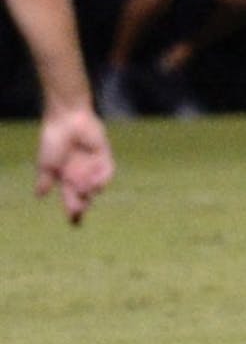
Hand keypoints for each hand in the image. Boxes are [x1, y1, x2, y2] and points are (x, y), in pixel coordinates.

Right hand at [35, 107, 114, 224]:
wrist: (66, 120)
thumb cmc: (53, 141)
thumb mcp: (47, 164)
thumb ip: (45, 180)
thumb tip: (40, 195)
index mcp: (66, 178)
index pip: (71, 199)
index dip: (74, 211)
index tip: (75, 223)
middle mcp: (81, 174)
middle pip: (85, 196)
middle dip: (83, 205)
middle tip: (79, 210)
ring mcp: (93, 166)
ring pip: (95, 186)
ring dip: (90, 190)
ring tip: (83, 191)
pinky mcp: (103, 156)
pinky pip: (107, 171)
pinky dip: (103, 179)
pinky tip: (97, 184)